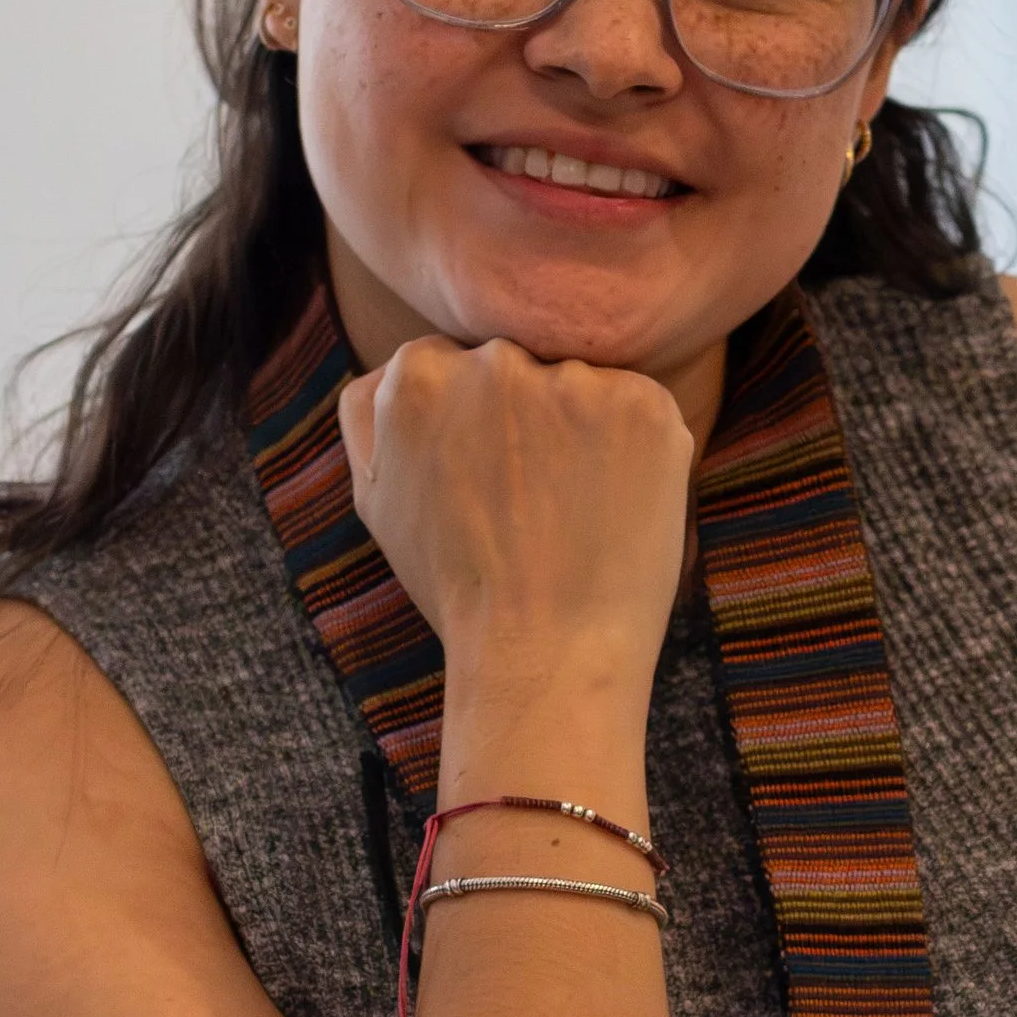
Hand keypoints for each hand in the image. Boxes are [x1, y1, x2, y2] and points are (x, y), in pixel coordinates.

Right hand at [339, 334, 692, 702]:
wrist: (544, 654)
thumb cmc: (459, 587)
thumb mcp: (376, 500)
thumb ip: (373, 416)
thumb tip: (396, 368)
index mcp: (417, 375)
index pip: (455, 362)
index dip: (477, 423)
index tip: (488, 476)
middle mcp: (494, 361)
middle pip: (520, 364)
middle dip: (529, 417)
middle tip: (531, 500)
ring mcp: (574, 381)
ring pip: (581, 385)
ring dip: (584, 431)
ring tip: (574, 510)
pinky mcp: (642, 406)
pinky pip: (640, 407)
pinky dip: (637, 450)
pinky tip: (615, 506)